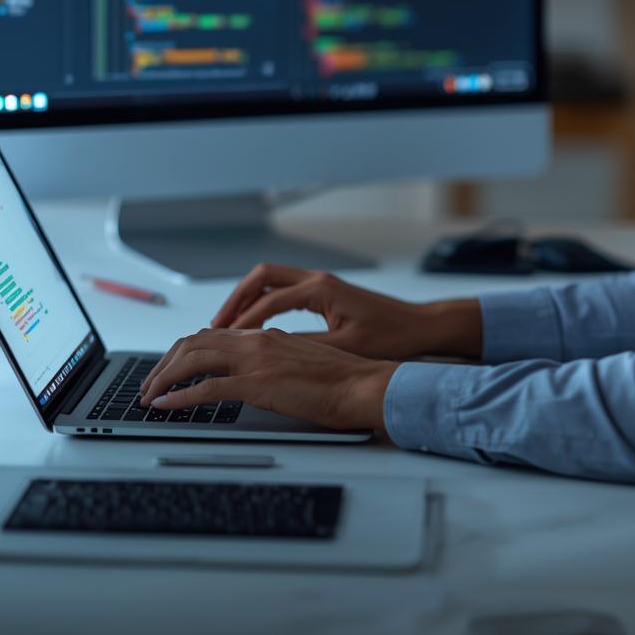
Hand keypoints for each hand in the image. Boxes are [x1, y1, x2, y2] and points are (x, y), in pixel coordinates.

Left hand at [138, 327, 395, 430]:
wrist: (364, 385)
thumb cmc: (343, 379)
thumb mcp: (303, 361)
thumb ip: (276, 359)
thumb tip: (258, 372)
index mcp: (268, 335)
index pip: (213, 334)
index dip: (185, 350)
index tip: (171, 368)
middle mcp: (258, 340)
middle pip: (195, 342)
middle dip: (164, 362)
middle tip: (149, 383)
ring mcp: (256, 360)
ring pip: (193, 358)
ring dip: (164, 377)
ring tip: (149, 395)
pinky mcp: (258, 384)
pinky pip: (206, 388)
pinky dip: (179, 396)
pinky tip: (165, 405)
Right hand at [208, 263, 481, 360]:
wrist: (421, 327)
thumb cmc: (391, 337)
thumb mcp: (345, 348)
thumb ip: (304, 348)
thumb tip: (267, 355)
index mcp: (320, 289)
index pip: (266, 301)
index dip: (240, 322)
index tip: (220, 340)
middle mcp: (317, 281)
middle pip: (260, 278)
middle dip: (233, 300)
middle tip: (213, 326)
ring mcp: (321, 284)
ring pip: (270, 281)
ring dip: (245, 300)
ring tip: (225, 327)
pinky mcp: (326, 293)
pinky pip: (283, 290)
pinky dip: (262, 303)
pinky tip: (254, 326)